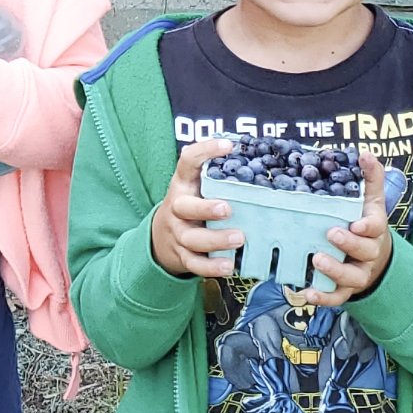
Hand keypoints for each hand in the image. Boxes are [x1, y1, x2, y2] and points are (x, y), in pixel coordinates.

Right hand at [149, 137, 242, 278]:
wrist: (160, 239)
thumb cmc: (190, 206)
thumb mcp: (195, 187)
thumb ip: (216, 174)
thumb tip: (253, 154)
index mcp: (183, 185)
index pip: (188, 162)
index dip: (205, 151)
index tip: (228, 145)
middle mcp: (177, 208)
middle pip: (185, 207)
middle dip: (205, 208)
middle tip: (226, 208)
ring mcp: (179, 233)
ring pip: (192, 238)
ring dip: (215, 239)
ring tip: (239, 238)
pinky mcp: (183, 256)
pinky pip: (195, 263)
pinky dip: (211, 267)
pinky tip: (228, 266)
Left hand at [310, 151, 394, 302]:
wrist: (376, 260)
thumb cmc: (366, 224)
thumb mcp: (370, 201)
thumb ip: (369, 178)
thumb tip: (365, 153)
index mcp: (374, 230)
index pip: (376, 228)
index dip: (367, 227)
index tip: (356, 223)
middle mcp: (368, 254)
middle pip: (363, 251)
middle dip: (348, 245)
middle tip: (330, 234)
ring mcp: (358, 274)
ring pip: (351, 277)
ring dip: (334, 270)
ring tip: (316, 259)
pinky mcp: (346, 290)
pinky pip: (337, 297)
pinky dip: (323, 297)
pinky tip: (306, 293)